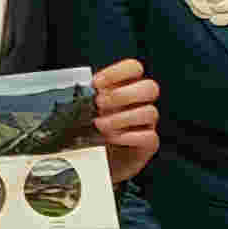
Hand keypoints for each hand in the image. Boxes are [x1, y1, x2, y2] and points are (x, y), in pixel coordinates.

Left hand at [86, 58, 160, 184]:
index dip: (117, 72)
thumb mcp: (87, 109)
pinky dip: (128, 136)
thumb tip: (77, 91)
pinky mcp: (148, 144)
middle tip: (100, 104)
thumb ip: (87, 97)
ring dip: (121, 118)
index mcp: (127, 88)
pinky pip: (148, 136)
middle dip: (123, 94)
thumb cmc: (92, 129)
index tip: (96, 83)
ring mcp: (147, 124)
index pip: (134, 68)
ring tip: (100, 125)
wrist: (96, 160)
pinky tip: (111, 138)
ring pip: (150, 112)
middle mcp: (141, 103)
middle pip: (150, 87)